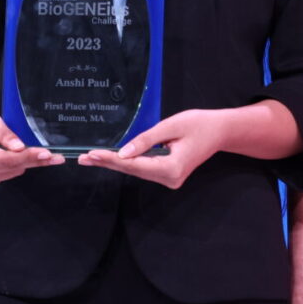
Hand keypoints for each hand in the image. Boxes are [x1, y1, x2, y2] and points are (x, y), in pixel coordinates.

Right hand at [0, 106, 63, 185]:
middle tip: (55, 157)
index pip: (3, 158)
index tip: (45, 153)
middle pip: (10, 167)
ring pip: (12, 172)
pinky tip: (25, 156)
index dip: (26, 156)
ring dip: (28, 162)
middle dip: (33, 160)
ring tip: (41, 152)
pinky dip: (20, 165)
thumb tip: (20, 147)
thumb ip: (3, 132)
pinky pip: (9, 174)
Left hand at [78, 108, 225, 187]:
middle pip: (132, 171)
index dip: (112, 159)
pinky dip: (127, 163)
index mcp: (172, 169)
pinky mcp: (168, 174)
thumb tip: (122, 153)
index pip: (134, 165)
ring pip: (136, 171)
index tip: (92, 154)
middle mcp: (170, 179)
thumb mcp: (170, 126)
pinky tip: (110, 159)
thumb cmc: (198, 124)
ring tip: (91, 158)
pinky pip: (144, 169)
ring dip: (114, 164)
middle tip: (83, 158)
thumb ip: (145, 140)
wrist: (219, 130)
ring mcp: (170, 179)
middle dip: (107, 163)